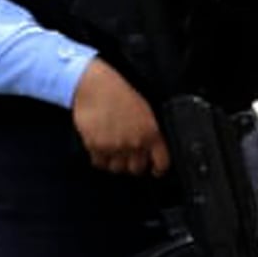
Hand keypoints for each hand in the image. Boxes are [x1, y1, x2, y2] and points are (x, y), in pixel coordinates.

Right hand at [72, 58, 167, 176]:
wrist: (96, 86)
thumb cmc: (121, 94)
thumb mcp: (146, 112)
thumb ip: (151, 133)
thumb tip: (152, 150)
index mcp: (152, 133)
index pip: (161, 163)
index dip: (158, 168)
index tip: (155, 169)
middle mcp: (135, 142)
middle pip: (137, 169)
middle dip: (134, 164)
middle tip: (130, 157)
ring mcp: (114, 146)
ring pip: (118, 169)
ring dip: (117, 163)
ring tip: (115, 151)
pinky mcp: (95, 146)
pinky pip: (100, 163)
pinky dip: (101, 159)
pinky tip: (102, 148)